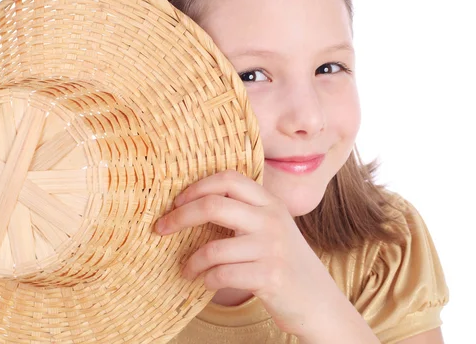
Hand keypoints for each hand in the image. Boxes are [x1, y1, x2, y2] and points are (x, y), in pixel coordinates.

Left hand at [154, 169, 342, 337]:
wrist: (320, 304)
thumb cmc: (285, 262)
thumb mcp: (271, 227)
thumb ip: (244, 212)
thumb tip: (192, 203)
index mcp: (270, 202)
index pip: (229, 178)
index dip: (198, 186)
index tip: (177, 201)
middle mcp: (272, 220)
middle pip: (214, 205)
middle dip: (180, 216)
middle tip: (161, 228)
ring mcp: (272, 248)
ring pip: (214, 247)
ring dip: (192, 261)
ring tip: (187, 269)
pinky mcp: (270, 277)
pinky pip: (222, 274)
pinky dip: (206, 279)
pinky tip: (205, 282)